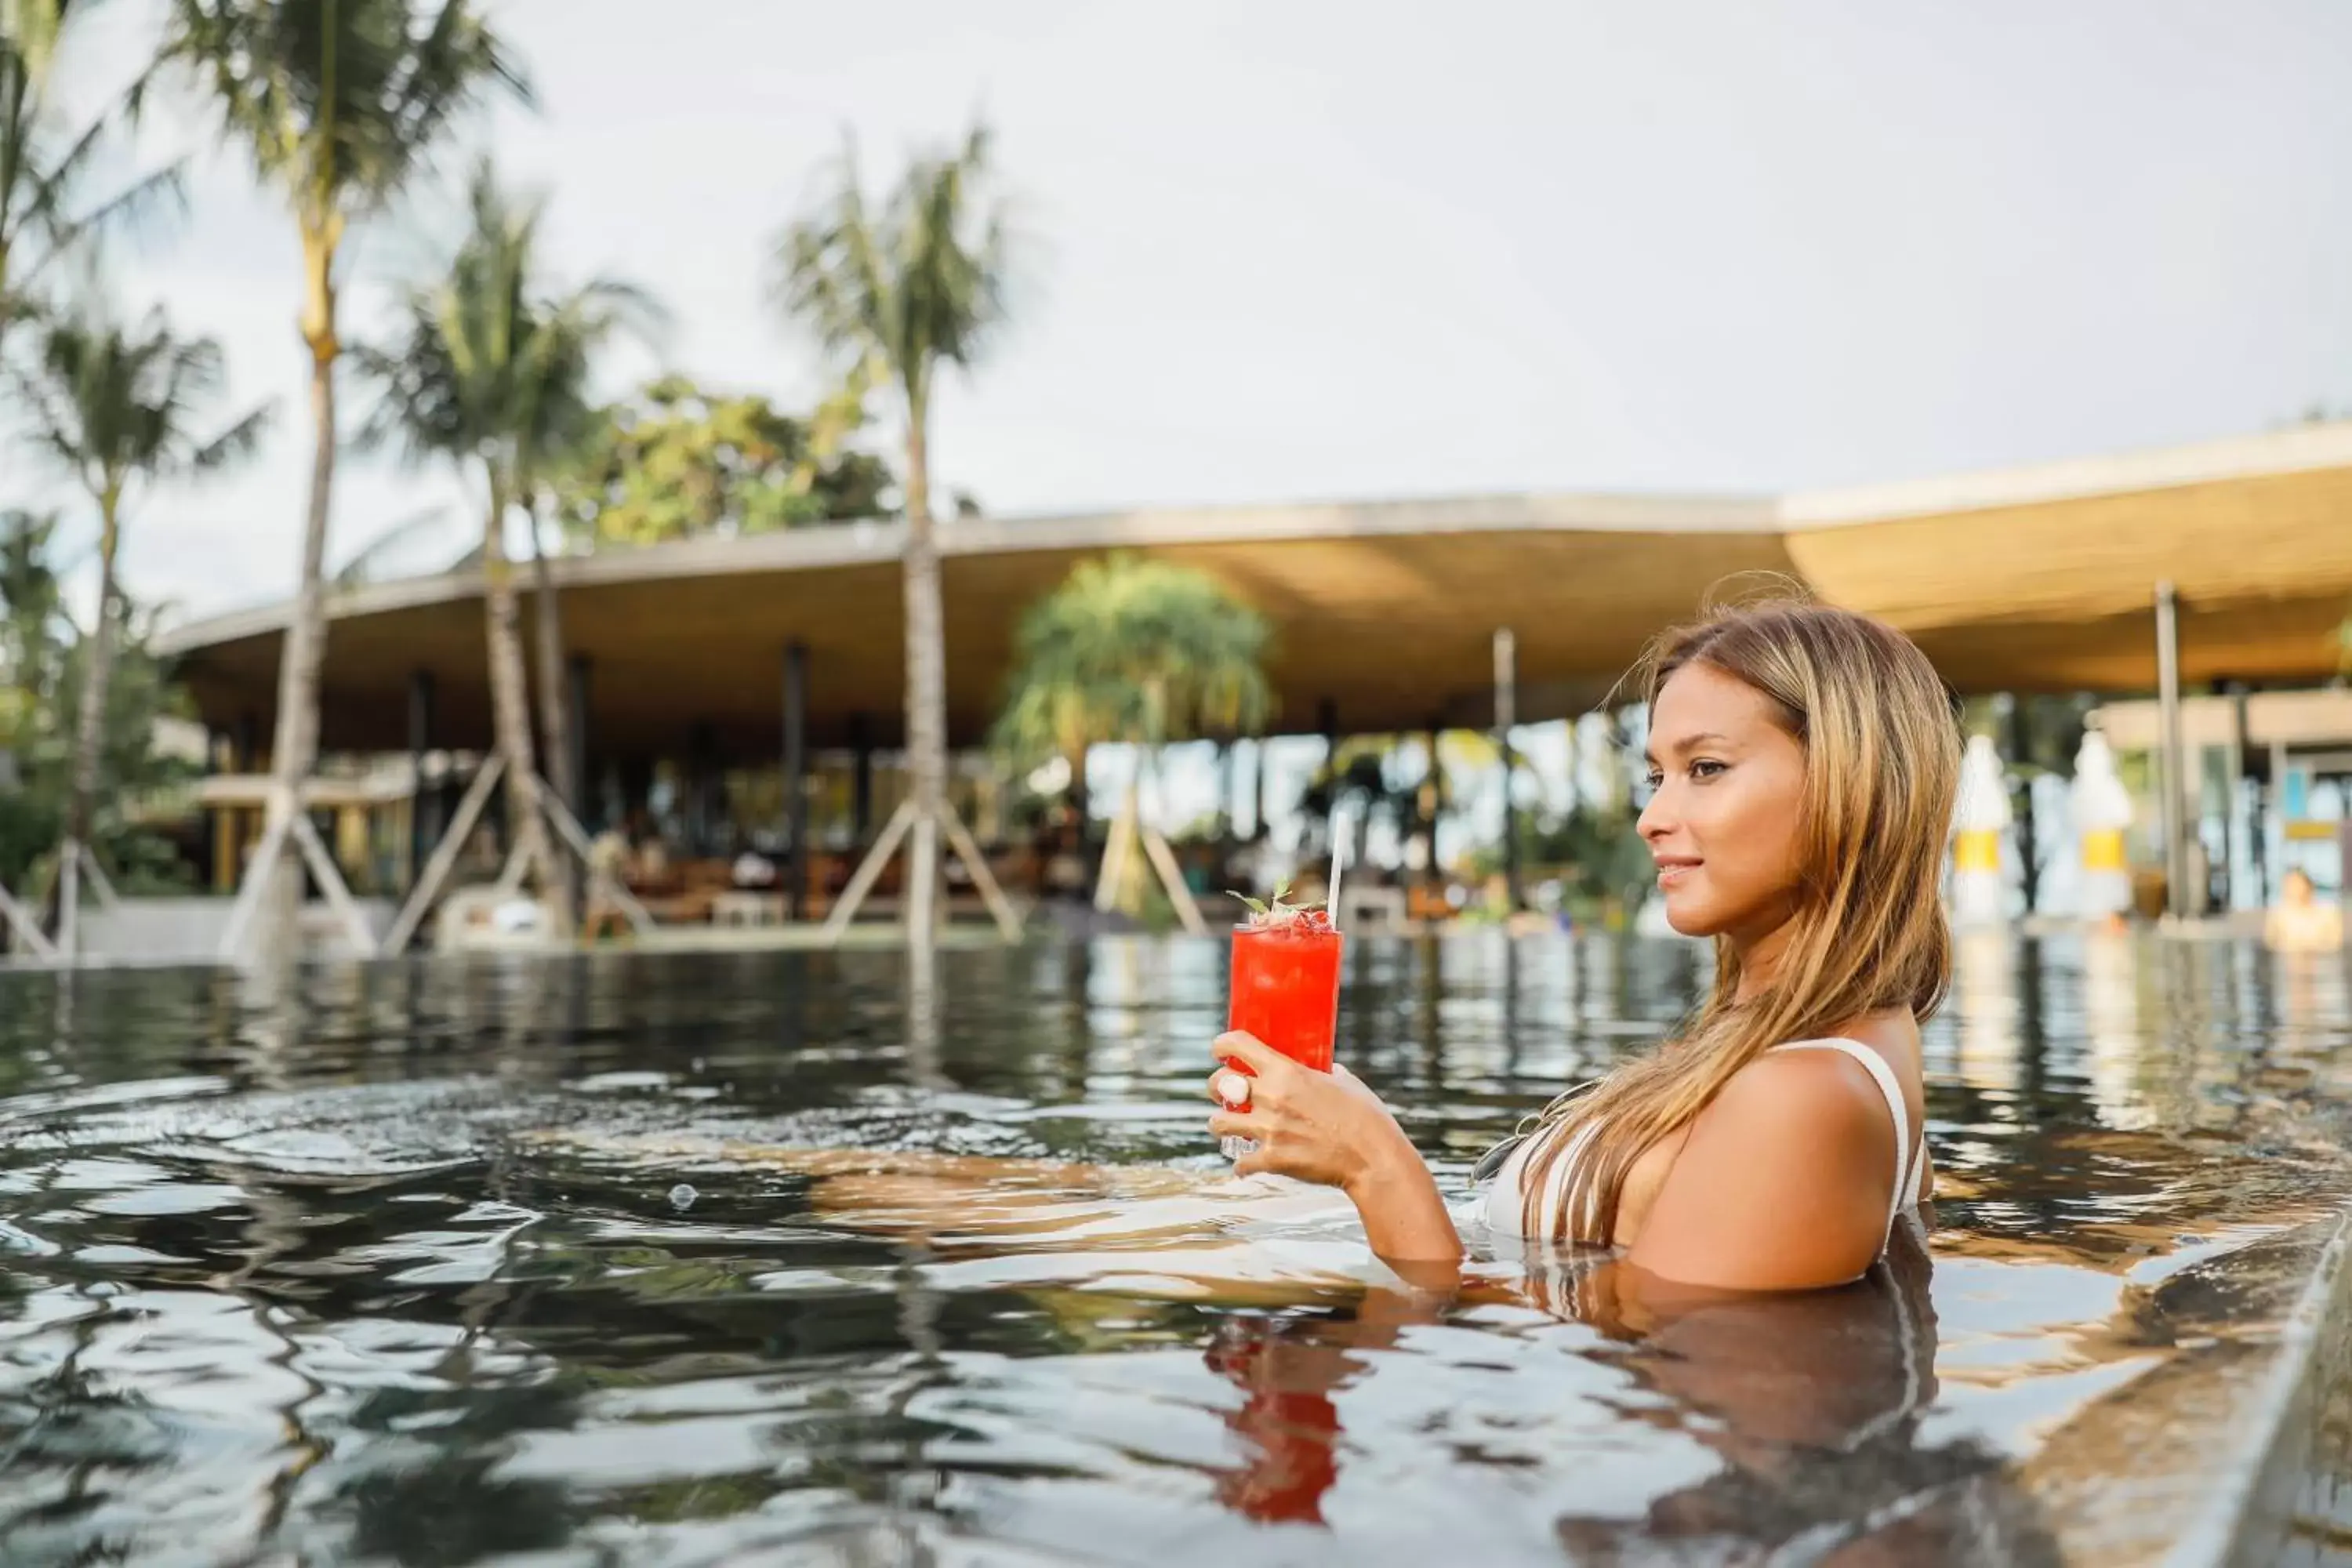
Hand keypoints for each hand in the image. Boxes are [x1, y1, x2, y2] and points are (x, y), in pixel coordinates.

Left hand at [1206, 1032, 1409, 1189]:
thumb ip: (1321, 1071)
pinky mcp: (1272, 1160)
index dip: (1222, 1045)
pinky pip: (1240, 1162)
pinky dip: (1242, 1165)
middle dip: (1216, 1087)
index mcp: (1286, 1070)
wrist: (1373, 1157)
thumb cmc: (1365, 1115)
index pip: (1237, 1045)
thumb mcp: (1343, 1080)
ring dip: (1220, 1124)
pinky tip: (1248, 1164)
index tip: (1219, 1050)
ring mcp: (1268, 1129)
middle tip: (1224, 1094)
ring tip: (1229, 1127)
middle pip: (1219, 1083)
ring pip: (1217, 1123)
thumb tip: (1318, 1068)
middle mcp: (1271, 1096)